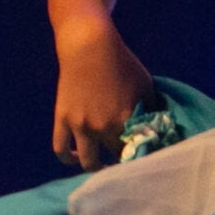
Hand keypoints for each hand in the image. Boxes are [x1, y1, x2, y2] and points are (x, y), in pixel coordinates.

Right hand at [52, 20, 156, 170]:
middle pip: (115, 159)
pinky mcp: (63, 120)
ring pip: (87, 162)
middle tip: (125, 161)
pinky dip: (68, 158)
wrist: (89, 46)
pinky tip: (77, 157)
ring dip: (96, 168)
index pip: (137, 151)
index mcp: (126, 119)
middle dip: (122, 163)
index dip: (142, 158)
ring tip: (102, 166)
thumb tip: (154, 129)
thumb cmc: (121, 62)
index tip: (143, 159)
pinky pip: (60, 148)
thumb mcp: (145, 84)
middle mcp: (102, 127)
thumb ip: (150, 109)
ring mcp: (80, 126)